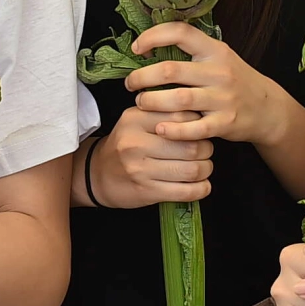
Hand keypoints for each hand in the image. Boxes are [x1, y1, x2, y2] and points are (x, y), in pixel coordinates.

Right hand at [88, 105, 208, 208]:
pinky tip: (202, 185)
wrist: (98, 174)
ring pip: (192, 170)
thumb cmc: (125, 145)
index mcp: (136, 119)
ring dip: (206, 169)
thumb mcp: (136, 120)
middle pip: (192, 145)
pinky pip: (185, 192)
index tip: (199, 129)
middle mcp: (136, 143)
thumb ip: (164, 113)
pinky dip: (201, 189)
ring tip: (203, 167)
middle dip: (206, 149)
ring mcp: (140, 169)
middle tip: (205, 151)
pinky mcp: (147, 191)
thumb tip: (201, 114)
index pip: (182, 116)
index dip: (198, 124)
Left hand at [126, 22, 303, 147]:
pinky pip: (192, 128)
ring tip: (141, 103)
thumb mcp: (219, 57)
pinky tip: (159, 128)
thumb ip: (192, 51)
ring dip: (152, 102)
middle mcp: (219, 71)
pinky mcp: (224, 122)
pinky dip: (172, 130)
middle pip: (170, 70)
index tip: (137, 48)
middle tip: (131, 84)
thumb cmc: (234, 80)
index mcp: (215, 50)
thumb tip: (150, 46)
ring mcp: (223, 98)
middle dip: (142, 77)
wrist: (267, 108)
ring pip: (177, 99)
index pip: (181, 32)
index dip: (153, 36)